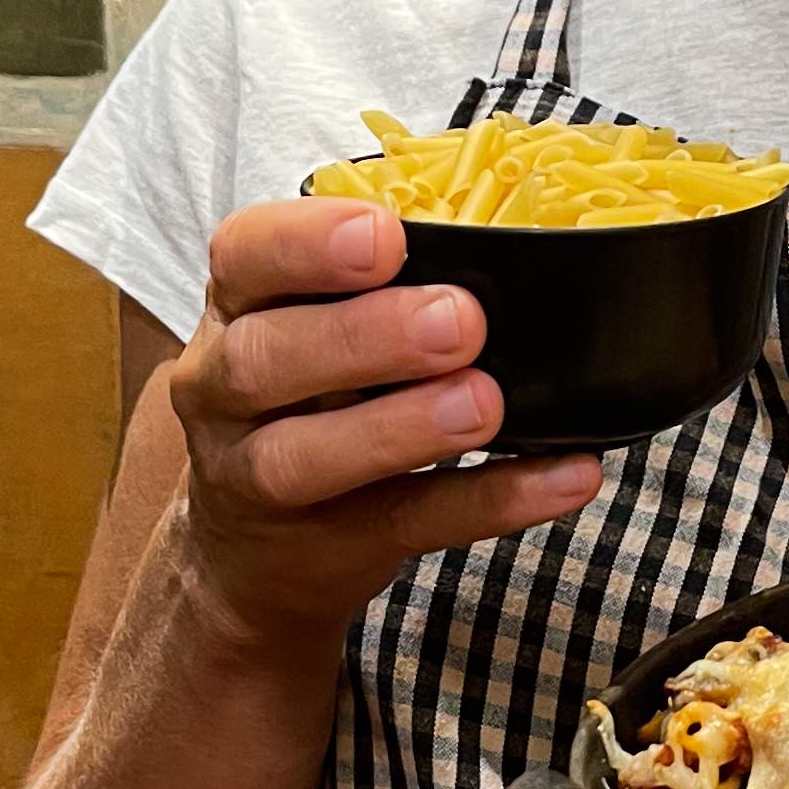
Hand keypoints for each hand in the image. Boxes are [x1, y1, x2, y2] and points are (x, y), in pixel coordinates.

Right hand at [161, 198, 602, 650]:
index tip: (384, 236)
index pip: (243, 257)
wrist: (249, 552)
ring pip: (307, 456)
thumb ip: (375, 289)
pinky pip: (409, 523)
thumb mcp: (306, 327)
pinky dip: (492, 500)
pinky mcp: (327, 546)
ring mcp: (259, 479)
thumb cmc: (301, 400)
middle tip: (460, 319)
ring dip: (403, 427)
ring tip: (483, 402)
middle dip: (366, 336)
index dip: (306, 243)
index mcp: (235, 309)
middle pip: (266, 359)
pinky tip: (564, 475)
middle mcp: (224, 391)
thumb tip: (507, 251)